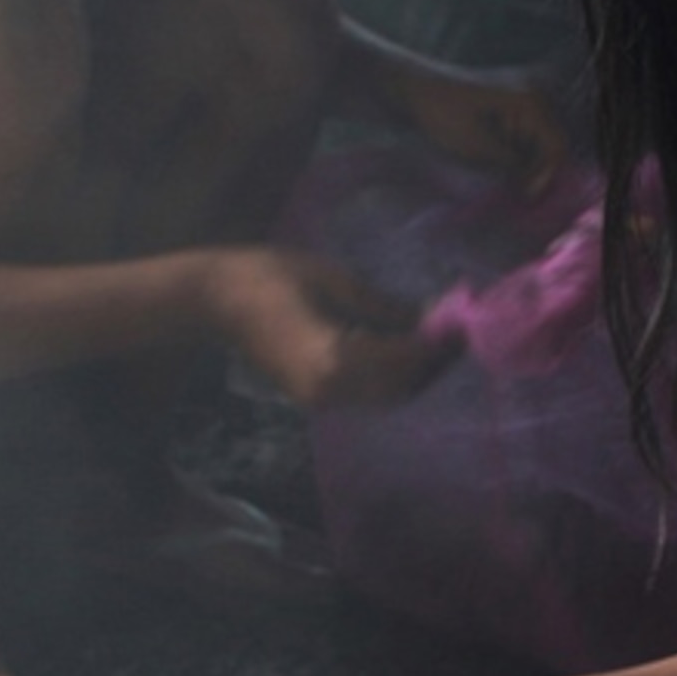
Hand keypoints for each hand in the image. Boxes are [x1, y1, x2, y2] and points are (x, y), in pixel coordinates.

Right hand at [205, 246, 452, 407]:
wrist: (213, 299)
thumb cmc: (267, 276)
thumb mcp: (331, 279)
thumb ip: (381, 304)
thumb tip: (428, 315)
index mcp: (331, 359)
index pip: (403, 358)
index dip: (436, 342)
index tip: (463, 320)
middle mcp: (330, 390)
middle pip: (400, 386)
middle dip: (433, 362)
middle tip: (460, 331)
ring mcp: (321, 399)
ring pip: (387, 396)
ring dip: (417, 373)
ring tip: (441, 339)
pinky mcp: (316, 397)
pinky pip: (368, 394)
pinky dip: (394, 376)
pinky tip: (408, 349)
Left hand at [392, 65, 568, 193]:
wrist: (412, 87)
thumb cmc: (441, 115)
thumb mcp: (478, 148)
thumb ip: (512, 168)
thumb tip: (534, 188)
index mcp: (529, 101)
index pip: (555, 146)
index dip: (545, 176)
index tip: (526, 197)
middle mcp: (532, 92)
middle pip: (550, 142)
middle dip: (535, 169)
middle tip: (516, 194)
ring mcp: (521, 93)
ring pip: (537, 138)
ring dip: (524, 160)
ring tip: (503, 178)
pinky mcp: (508, 98)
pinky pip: (523, 130)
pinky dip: (514, 148)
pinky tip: (496, 161)